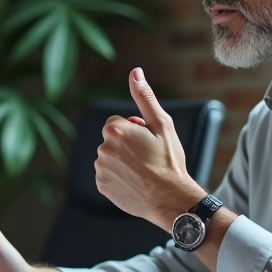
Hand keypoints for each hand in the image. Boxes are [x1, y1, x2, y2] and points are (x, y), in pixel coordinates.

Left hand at [94, 67, 205, 229]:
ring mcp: (101, 169)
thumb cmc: (169, 161)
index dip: (133, 131)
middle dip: (126, 145)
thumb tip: (135, 73)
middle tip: (147, 157)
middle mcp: (103, 148)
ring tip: (142, 171)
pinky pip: (107, 175)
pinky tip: (135, 182)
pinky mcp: (101, 186)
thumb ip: (145, 98)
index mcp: (115, 130)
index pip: (117, 122)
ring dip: (121, 160)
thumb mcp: (162, 125)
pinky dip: (118, 177)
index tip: (147, 141)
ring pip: (109, 157)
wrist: (171, 199)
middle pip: (112, 139)